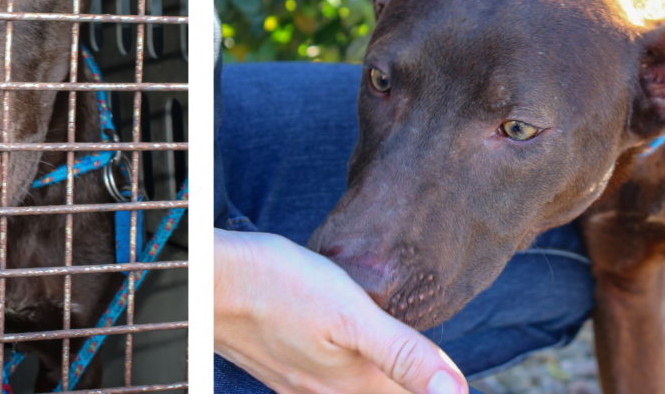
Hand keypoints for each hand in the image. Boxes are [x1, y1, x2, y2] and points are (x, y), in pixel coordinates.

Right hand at [215, 229, 466, 393]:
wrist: (207, 281)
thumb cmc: (277, 285)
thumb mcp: (351, 312)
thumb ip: (405, 354)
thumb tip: (458, 392)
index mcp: (356, 383)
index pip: (411, 392)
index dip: (433, 382)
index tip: (444, 373)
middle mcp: (328, 391)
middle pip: (381, 392)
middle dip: (404, 379)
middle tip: (423, 363)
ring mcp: (298, 383)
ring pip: (351, 388)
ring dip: (375, 377)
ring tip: (392, 360)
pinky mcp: (278, 366)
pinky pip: (323, 381)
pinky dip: (344, 372)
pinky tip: (341, 350)